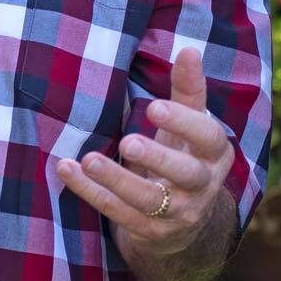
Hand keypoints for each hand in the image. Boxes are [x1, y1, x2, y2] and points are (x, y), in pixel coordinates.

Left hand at [55, 48, 235, 256]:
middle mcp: (202, 187)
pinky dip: (90, 192)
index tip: (154, 106)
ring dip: (116, 179)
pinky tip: (67, 170)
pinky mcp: (149, 232)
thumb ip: (187, 92)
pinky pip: (118, 213)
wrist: (181, 226)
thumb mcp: (187, 130)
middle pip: (185, 173)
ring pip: (149, 200)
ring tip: (89, 160)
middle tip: (129, 141)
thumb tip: (188, 48)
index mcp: (213, 156)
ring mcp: (177, 214)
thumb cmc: (180, 159)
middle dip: (158, 158)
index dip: (185, 123)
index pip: (207, 138)